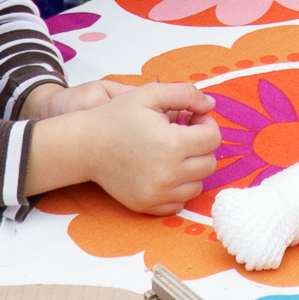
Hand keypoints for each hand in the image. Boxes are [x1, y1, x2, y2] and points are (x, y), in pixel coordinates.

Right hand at [26, 82, 220, 212]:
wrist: (85, 146)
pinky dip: (178, 188)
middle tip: (181, 133)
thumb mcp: (150, 93)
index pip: (213, 138)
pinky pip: (180, 202)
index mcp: (172, 144)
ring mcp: (157, 194)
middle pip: (209, 163)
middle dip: (200, 145)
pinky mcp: (148, 206)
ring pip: (198, 185)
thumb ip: (186, 94)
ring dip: (192, 167)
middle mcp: (168, 174)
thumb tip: (211, 105)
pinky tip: (165, 170)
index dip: (205, 123)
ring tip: (173, 152)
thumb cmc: (117, 116)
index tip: (189, 118)